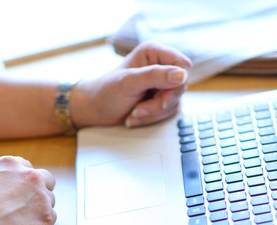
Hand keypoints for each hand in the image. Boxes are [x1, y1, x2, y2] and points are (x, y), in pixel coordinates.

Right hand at [0, 156, 56, 224]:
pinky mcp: (47, 216)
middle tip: (28, 207)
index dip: (24, 183)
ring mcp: (41, 195)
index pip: (27, 168)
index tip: (20, 193)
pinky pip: (50, 219)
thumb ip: (3, 184)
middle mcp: (30, 175)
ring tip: (20, 224)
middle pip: (47, 179)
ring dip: (40, 210)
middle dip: (40, 191)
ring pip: (50, 201)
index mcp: (11, 164)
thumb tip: (8, 197)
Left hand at [71, 41, 191, 128]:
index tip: (163, 97)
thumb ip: (154, 76)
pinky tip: (135, 116)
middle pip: (180, 87)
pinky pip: (168, 112)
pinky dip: (152, 118)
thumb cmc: (105, 92)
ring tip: (133, 113)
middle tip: (138, 109)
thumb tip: (181, 75)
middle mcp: (161, 66)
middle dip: (159, 103)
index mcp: (154, 53)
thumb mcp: (128, 82)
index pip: (183, 64)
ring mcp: (162, 85)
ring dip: (153, 113)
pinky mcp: (161, 100)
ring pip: (175, 102)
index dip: (177, 82)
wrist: (94, 109)